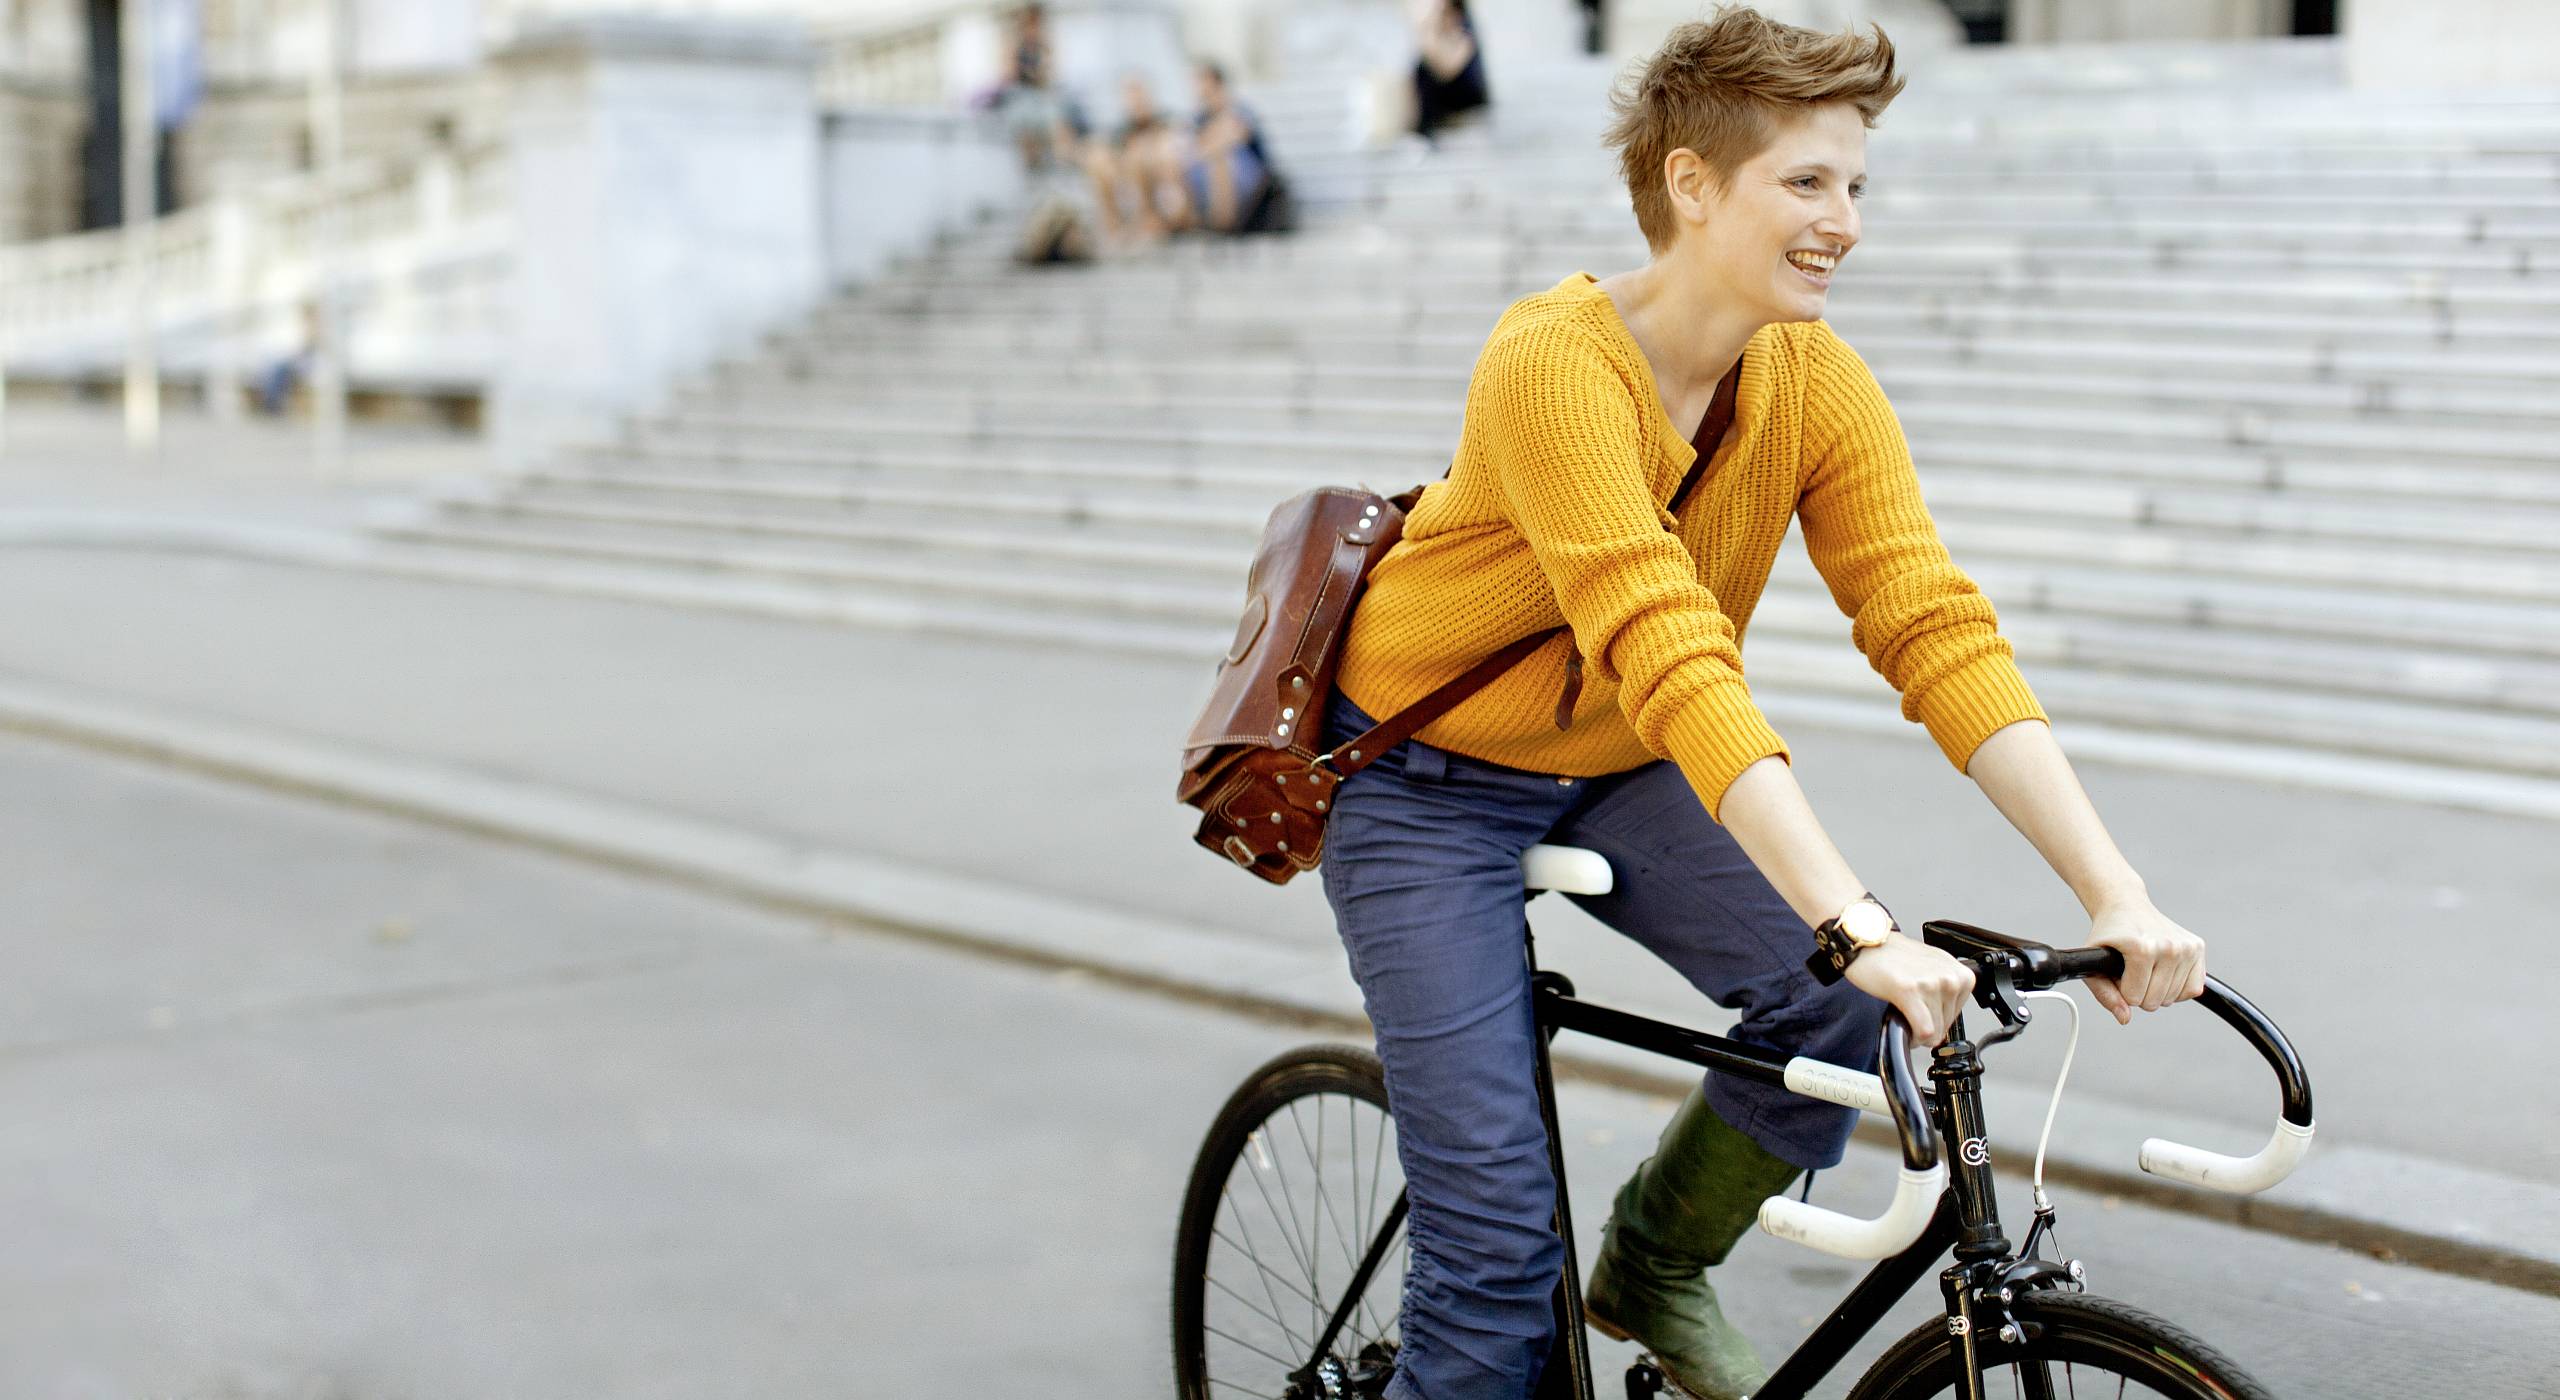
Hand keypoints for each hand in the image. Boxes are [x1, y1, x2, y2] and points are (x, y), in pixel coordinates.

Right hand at [1843, 934, 1976, 1047]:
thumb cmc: (1895, 956)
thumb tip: (1944, 1020)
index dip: (1936, 1019)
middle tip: (1909, 1013)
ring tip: (1903, 1015)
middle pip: (1945, 1026)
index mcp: (1961, 973)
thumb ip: (1945, 990)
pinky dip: (1913, 1037)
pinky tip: (1902, 1026)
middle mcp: (1951, 977)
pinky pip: (1923, 1030)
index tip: (1923, 1013)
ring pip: (1934, 1032)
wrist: (1867, 943)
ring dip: (1917, 1032)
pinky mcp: (1911, 991)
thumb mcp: (1934, 968)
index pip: (1957, 1015)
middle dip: (1926, 1025)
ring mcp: (1932, 984)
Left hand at [2084, 901, 2206, 1024]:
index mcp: (2142, 948)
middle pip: (2154, 1001)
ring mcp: (2186, 946)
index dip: (2121, 989)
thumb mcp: (2093, 963)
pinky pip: (2193, 989)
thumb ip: (2104, 994)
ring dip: (2157, 990)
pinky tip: (2163, 972)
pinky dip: (2177, 989)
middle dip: (2139, 992)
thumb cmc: (2109, 936)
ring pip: (2173, 998)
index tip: (2117, 971)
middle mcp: (2169, 946)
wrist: (2126, 906)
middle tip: (2131, 968)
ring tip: (2145, 967)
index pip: (2134, 998)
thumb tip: (2125, 1018)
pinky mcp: (2198, 947)